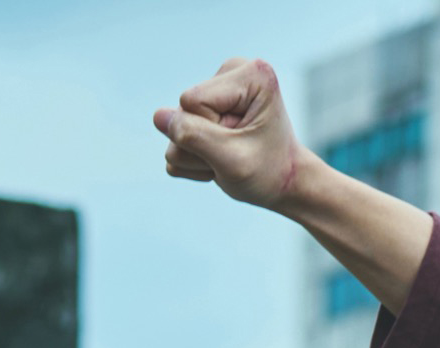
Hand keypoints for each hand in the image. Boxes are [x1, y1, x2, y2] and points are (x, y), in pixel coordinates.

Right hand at [155, 58, 309, 208]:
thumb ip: (193, 136)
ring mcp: (215, 90)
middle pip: (182, 113)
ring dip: (197, 156)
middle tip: (234, 155)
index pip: (192, 102)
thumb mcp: (232, 160)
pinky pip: (175, 138)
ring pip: (174, 129)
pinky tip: (219, 158)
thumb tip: (158, 116)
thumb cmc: (267, 171)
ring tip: (228, 158)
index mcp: (250, 74)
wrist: (281, 182)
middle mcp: (231, 73)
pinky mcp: (203, 108)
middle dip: (202, 146)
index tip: (241, 142)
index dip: (208, 132)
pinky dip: (194, 159)